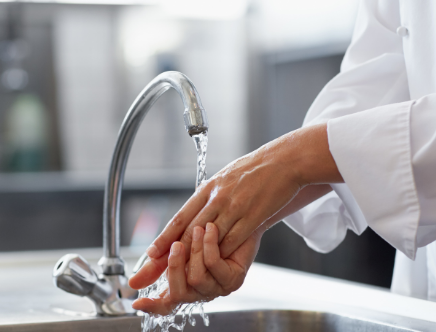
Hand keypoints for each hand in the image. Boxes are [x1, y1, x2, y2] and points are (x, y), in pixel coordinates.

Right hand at [131, 222, 262, 314]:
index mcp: (185, 284)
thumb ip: (159, 261)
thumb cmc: (207, 227)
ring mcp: (217, 287)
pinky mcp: (233, 279)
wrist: (239, 214)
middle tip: (176, 244)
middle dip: (174, 266)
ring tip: (198, 229)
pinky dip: (208, 245)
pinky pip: (213, 265)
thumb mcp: (177, 242)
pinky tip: (210, 230)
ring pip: (195, 278)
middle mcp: (200, 290)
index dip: (153, 306)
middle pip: (178, 293)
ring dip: (194, 250)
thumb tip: (133, 282)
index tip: (137, 302)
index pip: (167, 304)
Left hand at [145, 124, 341, 262]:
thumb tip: (194, 214)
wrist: (285, 162)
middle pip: (189, 232)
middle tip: (155, 270)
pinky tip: (216, 264)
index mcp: (208, 188)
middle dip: (170, 255)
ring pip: (208, 239)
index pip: (179, 217)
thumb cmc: (255, 170)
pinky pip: (232, 241)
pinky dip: (222, 254)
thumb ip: (209, 197)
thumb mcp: (225, 178)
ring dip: (196, 259)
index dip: (163, 238)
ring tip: (183, 274)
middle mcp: (216, 198)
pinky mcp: (252, 216)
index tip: (150, 254)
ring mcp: (234, 208)